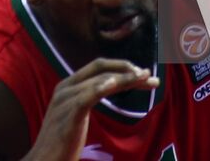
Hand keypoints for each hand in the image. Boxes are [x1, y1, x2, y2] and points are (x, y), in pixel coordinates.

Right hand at [24, 59, 158, 160]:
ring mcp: (65, 99)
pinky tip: (115, 84)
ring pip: (99, 80)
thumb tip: (108, 87)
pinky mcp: (68, 114)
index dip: (122, 67)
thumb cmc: (61, 142)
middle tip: (149, 76)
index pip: (98, 67)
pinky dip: (102, 87)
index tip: (143, 74)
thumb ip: (87, 98)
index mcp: (68, 85)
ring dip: (125, 78)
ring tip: (143, 79)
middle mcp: (65, 87)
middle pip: (101, 69)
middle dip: (128, 70)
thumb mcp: (76, 114)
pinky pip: (87, 96)